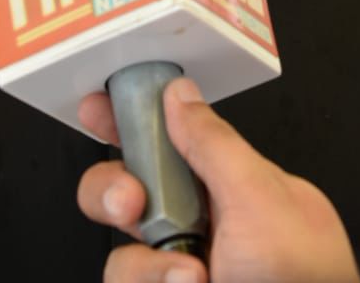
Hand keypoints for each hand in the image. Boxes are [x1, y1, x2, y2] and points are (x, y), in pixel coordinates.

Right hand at [77, 77, 359, 282]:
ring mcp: (183, 272)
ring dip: (146, 266)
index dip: (132, 121)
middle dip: (114, 191)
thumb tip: (180, 94)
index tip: (97, 107)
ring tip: (190, 277)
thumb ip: (216, 144)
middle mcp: (206, 231)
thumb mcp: (263, 201)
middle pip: (129, 192)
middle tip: (129, 203)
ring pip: (122, 253)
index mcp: (236, 189)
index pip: (174, 140)